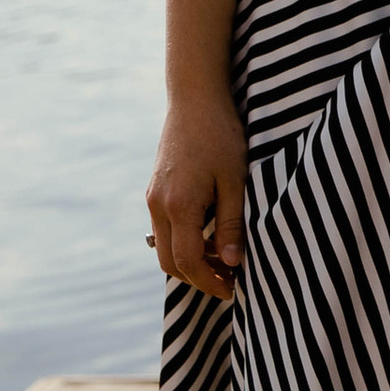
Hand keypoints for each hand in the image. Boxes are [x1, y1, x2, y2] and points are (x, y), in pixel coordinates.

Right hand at [147, 93, 247, 300]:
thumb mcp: (236, 180)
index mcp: (179, 206)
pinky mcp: (155, 190)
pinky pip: (165, 229)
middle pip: (170, 262)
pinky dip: (185, 241)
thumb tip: (232, 263)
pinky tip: (211, 235)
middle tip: (230, 282)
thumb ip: (232, 223)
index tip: (233, 291)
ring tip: (225, 259)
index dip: (209, 283)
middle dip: (198, 279)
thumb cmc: (221, 136)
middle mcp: (158, 205)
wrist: (195, 99)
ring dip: (191, 260)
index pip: (188, 262)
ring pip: (165, 246)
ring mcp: (153, 198)